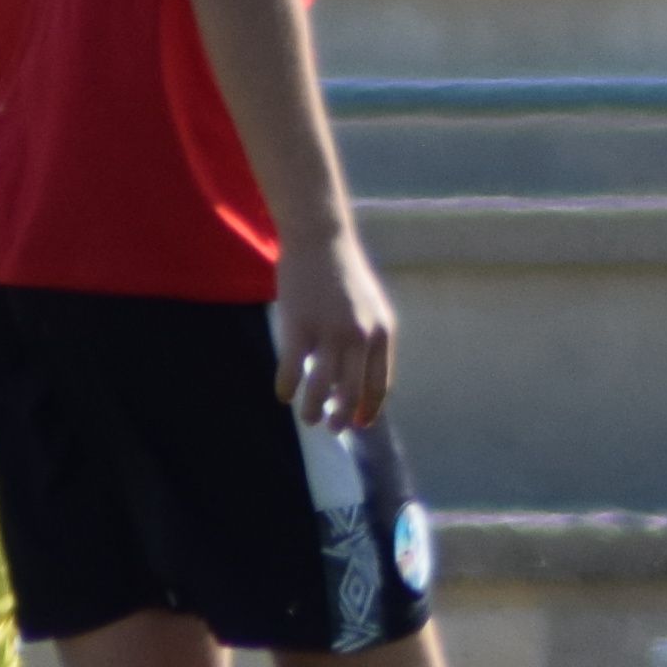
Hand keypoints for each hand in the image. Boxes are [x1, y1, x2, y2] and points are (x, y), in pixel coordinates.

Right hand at [273, 229, 395, 434]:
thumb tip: (361, 379)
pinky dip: (287, 388)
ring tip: (308, 418)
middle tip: (332, 427)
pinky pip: (291, 370)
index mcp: (382, 332)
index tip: (359, 423)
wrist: (321, 240)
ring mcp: (329, 332)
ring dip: (314, 410)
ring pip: (321, 388)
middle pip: (352, 392)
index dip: (369, 409)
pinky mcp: (298, 326)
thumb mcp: (371, 308)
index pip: (380, 384)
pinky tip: (284, 394)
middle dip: (342, 416)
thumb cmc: (344, 275)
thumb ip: (370, 341)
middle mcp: (359, 336)